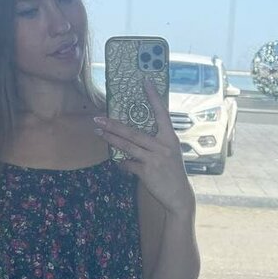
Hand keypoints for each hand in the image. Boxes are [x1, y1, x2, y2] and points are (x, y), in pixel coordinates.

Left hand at [93, 78, 193, 214]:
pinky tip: (118, 163)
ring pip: (127, 146)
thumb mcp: (170, 154)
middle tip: (98, 118)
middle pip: (133, 132)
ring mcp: (155, 159)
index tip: (145, 82)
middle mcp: (163, 146)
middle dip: (114, 124)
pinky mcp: (147, 172)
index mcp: (170, 138)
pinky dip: (121, 164)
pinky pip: (128, 164)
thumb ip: (157, 143)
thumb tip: (136, 135)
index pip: (162, 113)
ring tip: (98, 132)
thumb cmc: (173, 173)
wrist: (179, 196)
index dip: (153, 97)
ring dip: (110, 139)